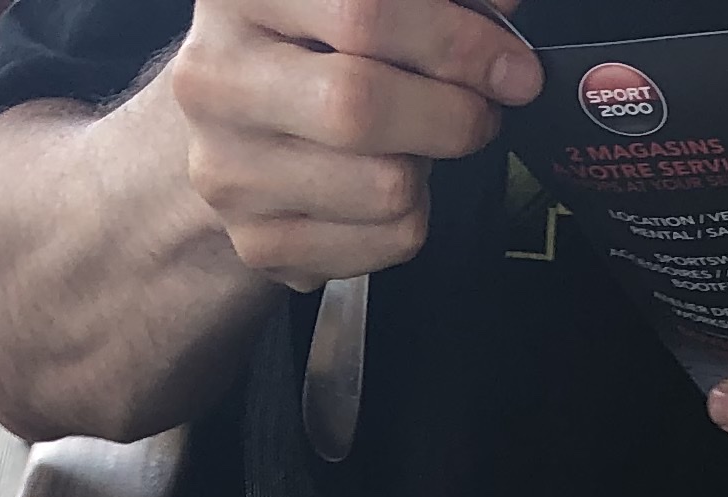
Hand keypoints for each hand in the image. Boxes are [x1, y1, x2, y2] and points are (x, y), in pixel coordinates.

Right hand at [169, 0, 539, 289]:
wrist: (234, 131)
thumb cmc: (312, 54)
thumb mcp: (351, 3)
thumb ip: (435, 2)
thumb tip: (503, 17)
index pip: (364, 11)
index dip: (456, 43)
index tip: (511, 68)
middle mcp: (216, 78)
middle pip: (359, 107)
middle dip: (451, 116)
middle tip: (478, 113)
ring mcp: (228, 169)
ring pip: (386, 188)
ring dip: (428, 170)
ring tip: (406, 145)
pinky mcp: (258, 242)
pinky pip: (385, 242)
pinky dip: (410, 218)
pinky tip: (380, 187)